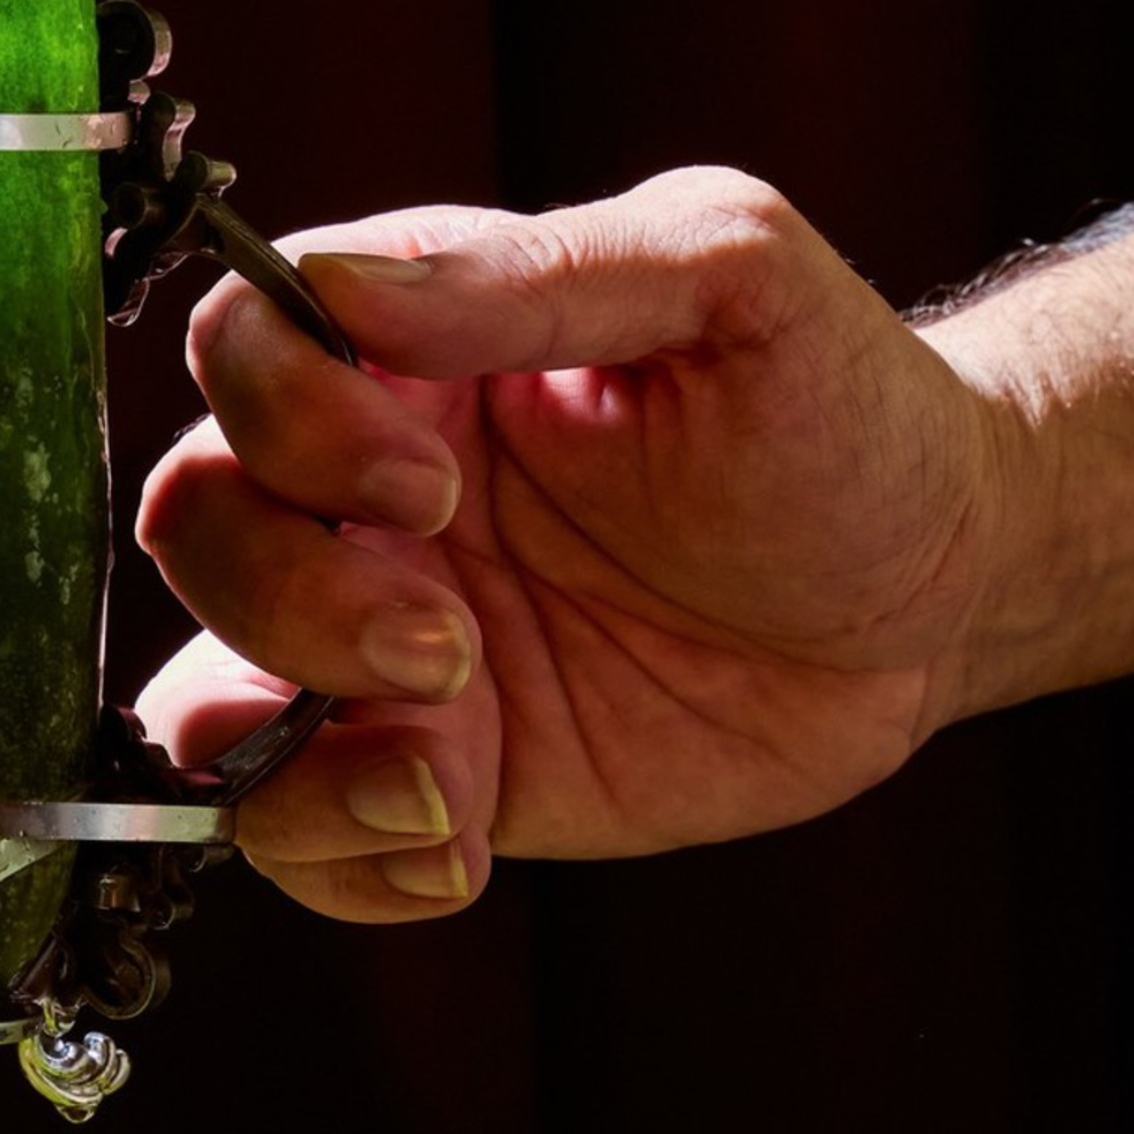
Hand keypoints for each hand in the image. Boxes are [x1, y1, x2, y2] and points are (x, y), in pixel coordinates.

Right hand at [137, 169, 1018, 919]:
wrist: (935, 593)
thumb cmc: (839, 408)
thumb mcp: (731, 277)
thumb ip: (539, 274)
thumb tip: (346, 287)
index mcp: (413, 349)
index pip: (239, 351)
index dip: (294, 424)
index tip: (438, 482)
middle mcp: (364, 494)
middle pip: (198, 528)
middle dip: (296, 601)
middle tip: (451, 645)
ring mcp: (382, 642)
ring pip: (204, 703)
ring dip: (290, 754)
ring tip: (445, 779)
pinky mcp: (431, 770)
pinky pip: (292, 837)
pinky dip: (343, 860)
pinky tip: (462, 847)